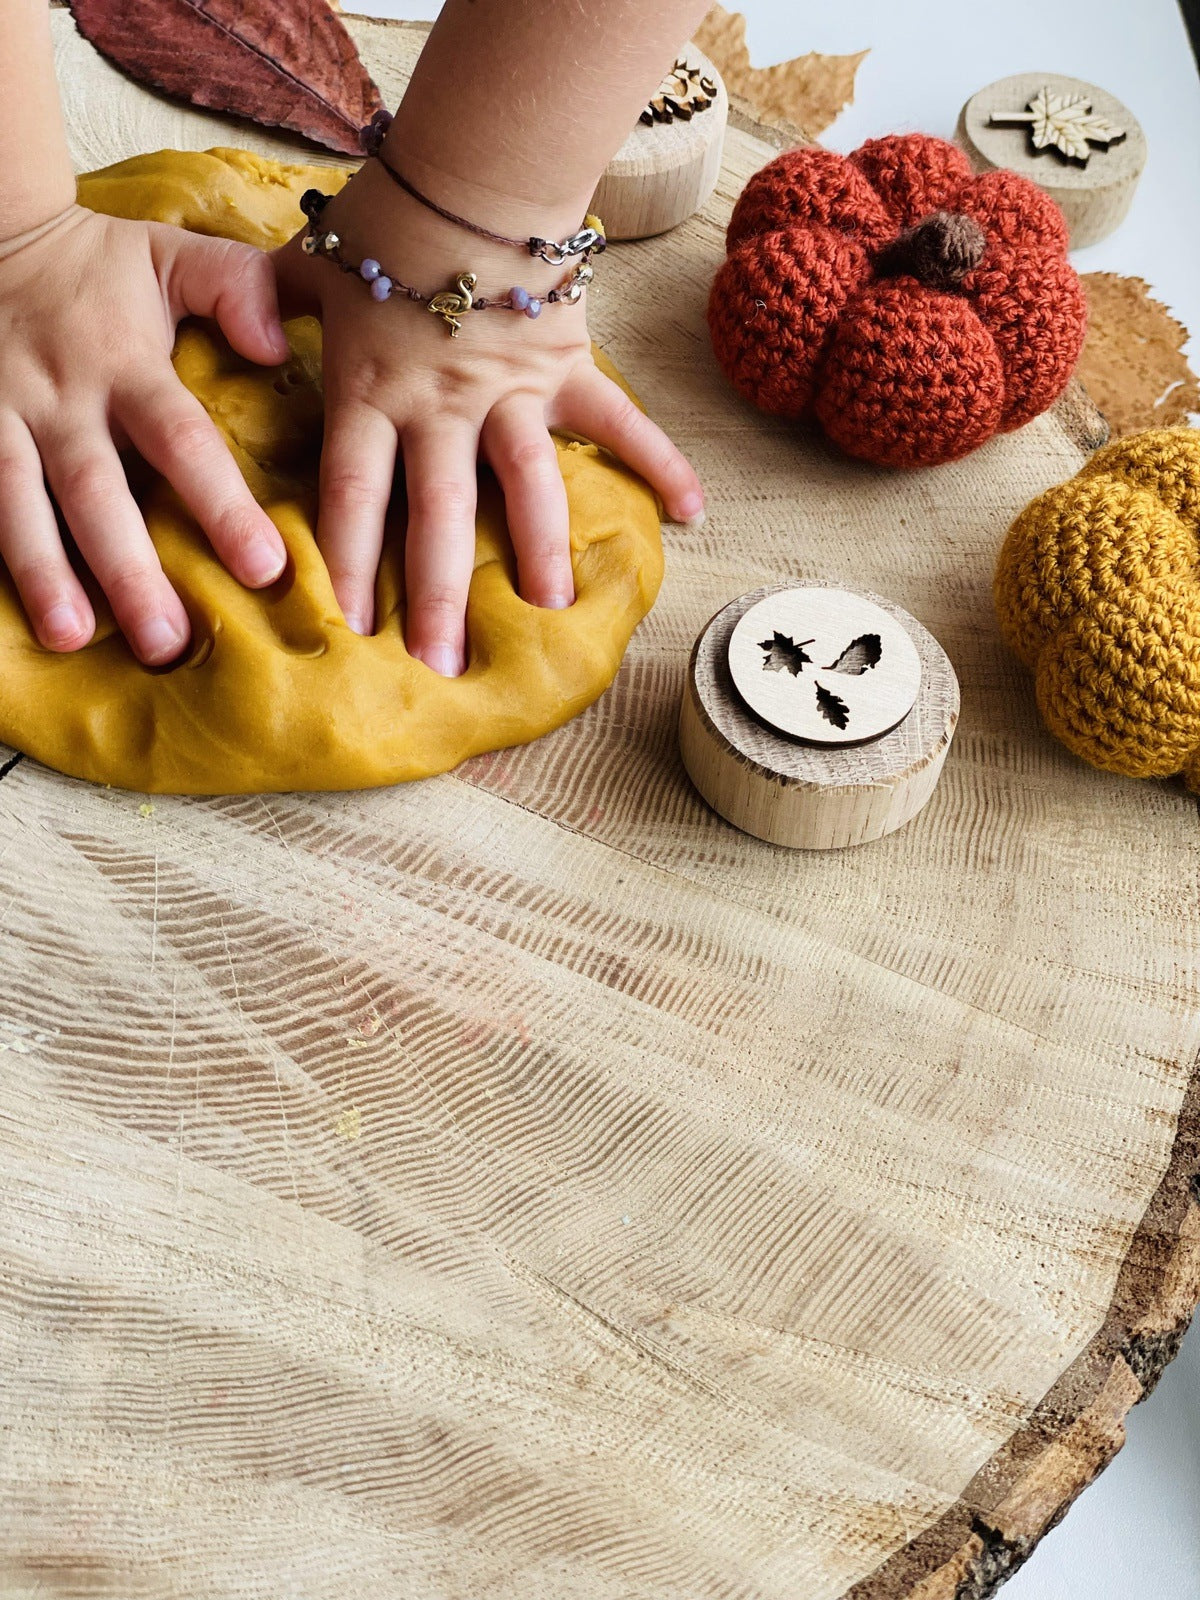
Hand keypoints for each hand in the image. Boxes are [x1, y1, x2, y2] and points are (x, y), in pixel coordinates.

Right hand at [0, 204, 290, 662]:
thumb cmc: (99, 266)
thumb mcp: (172, 256)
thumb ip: (236, 288)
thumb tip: (279, 342)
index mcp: (126, 365)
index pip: (183, 441)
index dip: (222, 505)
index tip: (265, 567)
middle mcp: (61, 399)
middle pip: (98, 492)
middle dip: (131, 570)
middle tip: (166, 640)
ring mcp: (1, 417)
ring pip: (19, 502)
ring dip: (44, 573)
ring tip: (71, 637)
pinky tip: (6, 612)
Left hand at [273, 159, 702, 676]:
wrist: (468, 164)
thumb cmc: (384, 220)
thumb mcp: (308, 266)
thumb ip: (263, 308)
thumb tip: (233, 345)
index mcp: (372, 390)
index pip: (355, 493)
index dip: (349, 564)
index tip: (348, 631)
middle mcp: (441, 406)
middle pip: (437, 512)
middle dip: (437, 591)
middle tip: (440, 663)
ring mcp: (511, 393)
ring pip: (527, 483)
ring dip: (538, 548)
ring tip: (548, 610)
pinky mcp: (567, 370)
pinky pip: (620, 421)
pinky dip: (660, 460)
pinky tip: (693, 512)